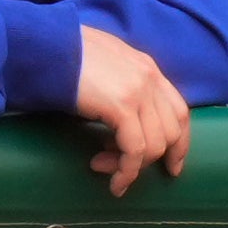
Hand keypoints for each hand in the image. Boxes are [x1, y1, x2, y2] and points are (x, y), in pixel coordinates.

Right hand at [67, 19, 193, 195]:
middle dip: (154, 160)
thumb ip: (118, 86)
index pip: (179, 109)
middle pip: (172, 130)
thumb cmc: (64, 56)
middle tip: (126, 173)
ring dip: (132, 167)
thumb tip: (116, 119)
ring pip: (155, 145)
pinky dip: (127, 172)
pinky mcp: (123, 105)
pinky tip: (113, 182)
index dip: (179, 142)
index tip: (172, 164)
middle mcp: (150, 79)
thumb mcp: (103, 68)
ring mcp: (139, 91)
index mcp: (147, 68)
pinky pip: (135, 150)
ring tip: (104, 169)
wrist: (48, 45)